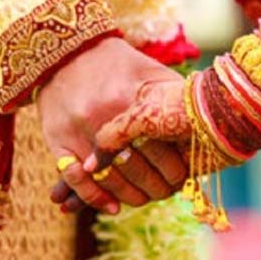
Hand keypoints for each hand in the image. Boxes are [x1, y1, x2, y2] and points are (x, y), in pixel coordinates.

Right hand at [38, 37, 187, 212]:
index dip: (174, 170)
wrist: (67, 52)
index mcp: (129, 102)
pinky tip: (112, 208)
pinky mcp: (57, 140)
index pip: (158, 150)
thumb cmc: (116, 63)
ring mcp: (76, 131)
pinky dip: (94, 198)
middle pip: (135, 170)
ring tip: (144, 199)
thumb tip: (204, 112)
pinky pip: (75, 179)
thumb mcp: (149, 70)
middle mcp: (101, 119)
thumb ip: (173, 91)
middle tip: (166, 191)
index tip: (183, 178)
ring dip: (130, 196)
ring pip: (108, 179)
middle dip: (156, 187)